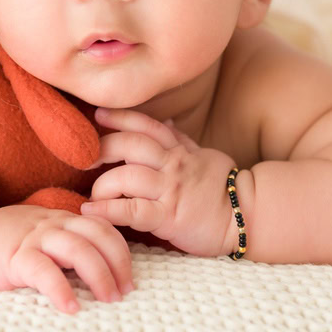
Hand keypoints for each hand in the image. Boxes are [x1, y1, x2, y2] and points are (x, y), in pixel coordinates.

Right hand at [0, 204, 134, 314]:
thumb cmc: (3, 247)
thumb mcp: (40, 239)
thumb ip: (64, 250)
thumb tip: (98, 279)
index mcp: (61, 220)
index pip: (102, 228)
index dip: (121, 253)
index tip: (129, 280)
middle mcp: (52, 225)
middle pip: (97, 236)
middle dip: (117, 265)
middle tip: (124, 293)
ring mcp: (33, 239)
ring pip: (78, 249)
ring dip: (99, 276)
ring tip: (108, 300)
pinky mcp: (14, 258)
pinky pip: (44, 271)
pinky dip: (61, 290)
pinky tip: (71, 309)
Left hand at [80, 107, 241, 256]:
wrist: (246, 217)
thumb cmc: (221, 188)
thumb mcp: (202, 156)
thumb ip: (181, 140)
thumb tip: (169, 121)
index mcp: (178, 150)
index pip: (147, 125)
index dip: (121, 117)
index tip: (98, 114)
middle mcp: (172, 165)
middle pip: (131, 145)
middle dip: (103, 147)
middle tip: (85, 157)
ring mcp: (170, 190)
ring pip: (127, 176)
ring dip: (102, 184)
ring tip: (92, 195)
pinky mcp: (168, 217)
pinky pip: (132, 210)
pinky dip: (108, 210)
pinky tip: (91, 211)